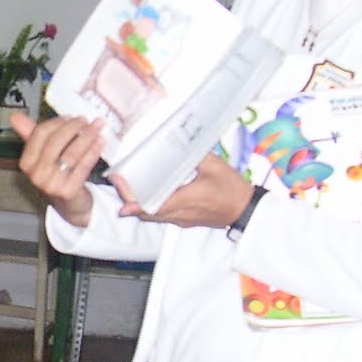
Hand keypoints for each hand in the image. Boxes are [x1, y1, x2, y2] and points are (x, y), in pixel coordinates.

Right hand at [11, 111, 105, 226]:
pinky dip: (93, 151)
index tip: (70, 117)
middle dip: (74, 127)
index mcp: (26, 162)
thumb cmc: (56, 176)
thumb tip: (15, 116)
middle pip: (56, 142)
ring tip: (97, 127)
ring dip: (87, 137)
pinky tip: (101, 142)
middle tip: (86, 120)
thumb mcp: (41, 156)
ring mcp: (51, 184)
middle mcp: (36, 174)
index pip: (40, 134)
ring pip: (71, 153)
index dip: (57, 122)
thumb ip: (31, 135)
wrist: (69, 205)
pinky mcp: (68, 191)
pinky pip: (83, 166)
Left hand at [108, 154, 254, 228]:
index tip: (120, 184)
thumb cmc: (233, 190)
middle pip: (146, 212)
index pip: (152, 204)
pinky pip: (161, 216)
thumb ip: (195, 154)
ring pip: (151, 216)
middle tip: (117, 181)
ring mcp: (181, 220)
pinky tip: (144, 194)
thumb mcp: (215, 166)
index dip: (132, 198)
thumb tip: (181, 141)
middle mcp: (180, 214)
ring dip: (136, 204)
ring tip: (125, 185)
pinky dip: (149, 207)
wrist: (245, 210)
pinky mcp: (184, 221)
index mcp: (186, 200)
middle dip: (128, 198)